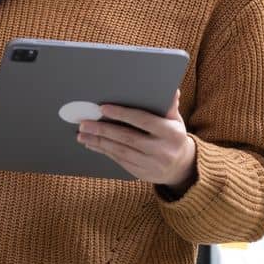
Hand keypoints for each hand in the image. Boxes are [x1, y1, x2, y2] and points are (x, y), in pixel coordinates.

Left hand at [76, 90, 197, 190]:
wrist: (181, 167)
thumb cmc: (173, 137)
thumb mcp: (175, 121)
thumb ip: (169, 106)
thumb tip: (172, 90)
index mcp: (171, 134)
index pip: (143, 121)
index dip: (122, 114)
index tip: (103, 108)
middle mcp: (162, 150)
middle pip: (128, 138)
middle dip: (103, 130)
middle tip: (84, 123)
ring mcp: (152, 164)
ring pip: (120, 151)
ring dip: (98, 142)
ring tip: (82, 134)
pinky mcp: (142, 173)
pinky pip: (120, 161)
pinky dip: (104, 151)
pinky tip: (92, 145)